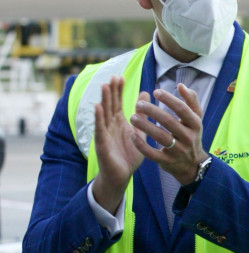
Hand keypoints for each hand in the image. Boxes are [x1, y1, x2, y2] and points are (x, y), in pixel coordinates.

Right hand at [91, 77, 145, 212]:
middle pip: (110, 105)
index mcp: (119, 122)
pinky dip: (98, 118)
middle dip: (111, 91)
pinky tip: (98, 107)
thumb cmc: (128, 154)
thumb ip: (142, 116)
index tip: (120, 77)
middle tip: (113, 76)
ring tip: (105, 86)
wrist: (121, 176)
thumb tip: (146, 95)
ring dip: (104, 100)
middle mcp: (110, 126)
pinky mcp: (101, 144)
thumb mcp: (138, 132)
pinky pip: (99, 129)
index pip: (118, 103)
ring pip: (103, 114)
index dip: (118, 91)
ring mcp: (104, 134)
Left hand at [129, 82, 209, 183]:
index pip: (182, 109)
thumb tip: (181, 85)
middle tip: (138, 104)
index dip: (169, 99)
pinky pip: (152, 153)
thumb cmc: (191, 135)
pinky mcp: (167, 161)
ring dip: (144, 126)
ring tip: (132, 117)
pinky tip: (132, 135)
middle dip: (152, 111)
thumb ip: (191, 101)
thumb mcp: (196, 119)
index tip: (156, 91)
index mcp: (195, 124)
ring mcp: (178, 151)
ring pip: (159, 137)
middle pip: (169, 121)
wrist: (192, 165)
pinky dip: (141, 144)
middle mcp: (188, 137)